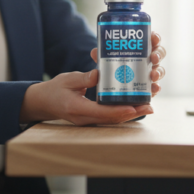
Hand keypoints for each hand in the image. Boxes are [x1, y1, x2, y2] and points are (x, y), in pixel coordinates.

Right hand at [20, 70, 153, 125]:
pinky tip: (134, 106)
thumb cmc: (54, 90)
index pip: (103, 112)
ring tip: (147, 106)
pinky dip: (122, 112)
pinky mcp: (92, 117)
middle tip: (149, 107)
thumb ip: (83, 78)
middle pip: (113, 119)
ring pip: (113, 119)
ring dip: (130, 113)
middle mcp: (85, 118)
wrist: (43, 103)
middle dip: (132, 113)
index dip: (120, 110)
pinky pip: (109, 117)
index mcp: (78, 109)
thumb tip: (99, 74)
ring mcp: (88, 120)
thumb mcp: (67, 80)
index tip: (135, 107)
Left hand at [88, 30, 166, 96]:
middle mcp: (148, 60)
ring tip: (152, 75)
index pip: (151, 40)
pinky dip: (156, 88)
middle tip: (153, 57)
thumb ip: (101, 56)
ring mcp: (149, 74)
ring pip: (160, 70)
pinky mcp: (148, 88)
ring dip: (158, 72)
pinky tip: (153, 89)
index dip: (155, 38)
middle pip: (159, 53)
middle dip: (158, 54)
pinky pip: (155, 87)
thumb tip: (95, 52)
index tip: (153, 38)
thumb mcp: (105, 60)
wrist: (110, 87)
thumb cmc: (112, 67)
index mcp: (140, 48)